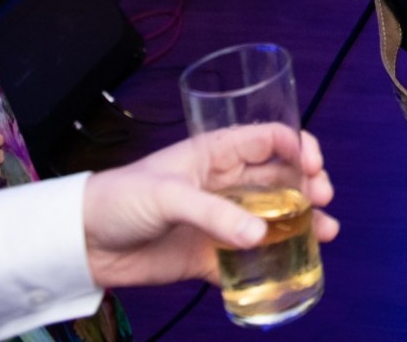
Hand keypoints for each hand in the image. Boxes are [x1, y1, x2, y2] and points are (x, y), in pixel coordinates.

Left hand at [81, 124, 337, 289]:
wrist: (81, 245)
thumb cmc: (119, 200)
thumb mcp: (167, 195)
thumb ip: (215, 213)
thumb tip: (261, 235)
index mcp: (215, 154)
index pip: (267, 139)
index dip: (297, 146)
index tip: (313, 165)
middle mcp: (224, 185)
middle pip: (280, 178)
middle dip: (308, 185)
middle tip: (323, 199)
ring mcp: (220, 221)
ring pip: (272, 219)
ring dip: (302, 223)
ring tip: (326, 233)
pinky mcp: (209, 256)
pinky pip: (249, 261)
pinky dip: (272, 264)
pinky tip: (291, 267)